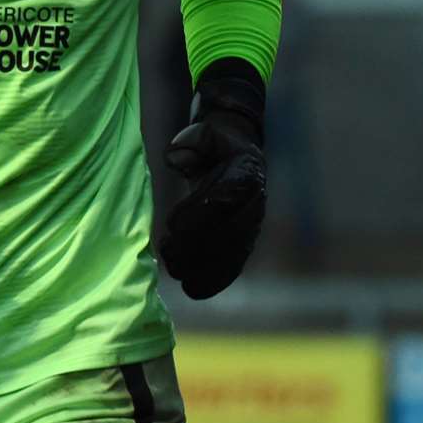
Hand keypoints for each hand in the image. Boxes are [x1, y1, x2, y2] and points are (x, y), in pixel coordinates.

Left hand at [159, 77, 265, 299]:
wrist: (238, 150)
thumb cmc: (213, 141)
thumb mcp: (203, 132)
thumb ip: (191, 141)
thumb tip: (176, 156)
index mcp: (246, 170)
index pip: (225, 195)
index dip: (199, 212)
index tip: (171, 226)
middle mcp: (255, 200)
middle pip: (229, 229)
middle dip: (197, 247)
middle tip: (167, 257)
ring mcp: (254, 221)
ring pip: (232, 251)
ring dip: (204, 267)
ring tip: (176, 275)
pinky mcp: (247, 238)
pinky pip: (236, 261)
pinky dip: (216, 278)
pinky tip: (195, 290)